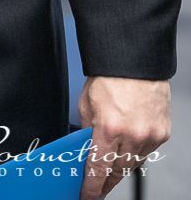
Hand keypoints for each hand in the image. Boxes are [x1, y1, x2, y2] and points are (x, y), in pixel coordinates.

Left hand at [78, 76, 169, 197]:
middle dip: (105, 182)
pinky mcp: (162, 134)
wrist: (134, 63)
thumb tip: (86, 146)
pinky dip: (135, 156)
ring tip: (109, 175)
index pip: (98, 168)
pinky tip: (126, 157)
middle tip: (96, 189)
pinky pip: (146, 153)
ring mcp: (150, 136)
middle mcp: (133, 135)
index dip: (91, 186)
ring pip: (133, 165)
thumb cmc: (109, 77)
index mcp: (109, 128)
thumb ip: (87, 128)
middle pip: (117, 171)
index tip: (86, 195)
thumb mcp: (86, 103)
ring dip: (120, 171)